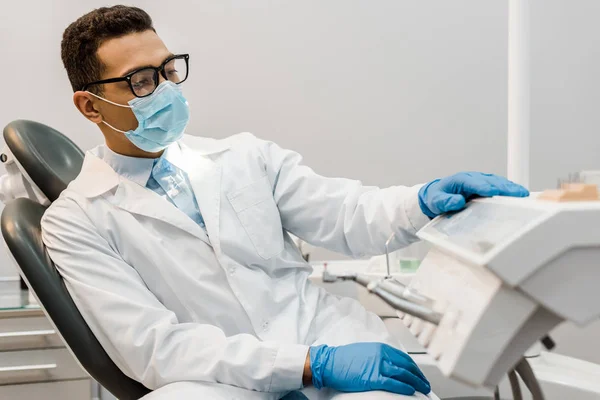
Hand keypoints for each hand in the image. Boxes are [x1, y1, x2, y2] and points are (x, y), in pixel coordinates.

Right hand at [309, 342, 429, 394]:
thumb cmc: (344, 358)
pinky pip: (393, 383)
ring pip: (404, 374)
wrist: (330, 362)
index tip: (420, 375)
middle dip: (419, 376)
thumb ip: (379, 356)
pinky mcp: (372, 377)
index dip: (415, 368)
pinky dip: (404, 387)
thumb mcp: (365, 351)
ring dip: (416, 382)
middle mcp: (382, 355)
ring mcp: (378, 366)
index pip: (404, 358)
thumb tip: (391, 365)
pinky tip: (411, 391)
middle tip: (426, 384)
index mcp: (381, 348)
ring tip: (423, 389)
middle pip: (407, 366)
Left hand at [418, 172, 528, 217]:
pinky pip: (499, 187)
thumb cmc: (437, 198)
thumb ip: (445, 201)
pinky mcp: (486, 187)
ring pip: (498, 183)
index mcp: (461, 180)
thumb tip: (457, 201)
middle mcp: (473, 178)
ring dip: (510, 189)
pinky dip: (509, 191)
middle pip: (491, 181)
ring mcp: (481, 182)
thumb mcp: (436, 201)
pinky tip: (519, 197)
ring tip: (523, 196)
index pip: (475, 182)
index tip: (494, 192)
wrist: (437, 196)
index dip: (485, 187)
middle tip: (517, 194)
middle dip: (504, 187)